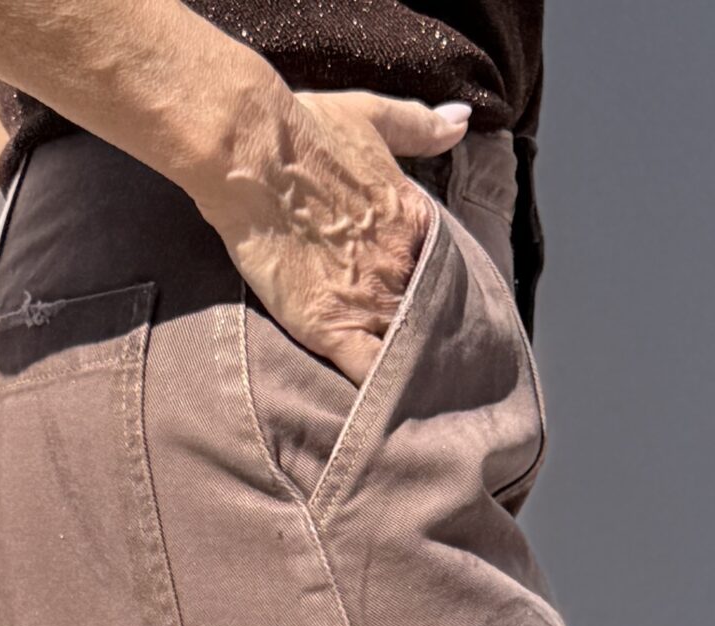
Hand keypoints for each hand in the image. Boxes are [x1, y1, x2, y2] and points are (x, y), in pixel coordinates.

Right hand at [193, 89, 471, 383]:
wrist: (253, 153)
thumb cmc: (306, 130)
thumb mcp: (373, 116)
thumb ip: (420, 125)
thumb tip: (461, 122)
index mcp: (415, 222)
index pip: (445, 274)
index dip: (441, 297)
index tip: (441, 314)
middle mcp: (402, 267)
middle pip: (430, 320)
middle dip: (433, 344)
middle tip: (441, 374)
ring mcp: (370, 300)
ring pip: (407, 353)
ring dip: (413, 379)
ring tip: (421, 407)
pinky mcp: (332, 328)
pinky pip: (370, 376)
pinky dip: (382, 398)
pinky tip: (389, 420)